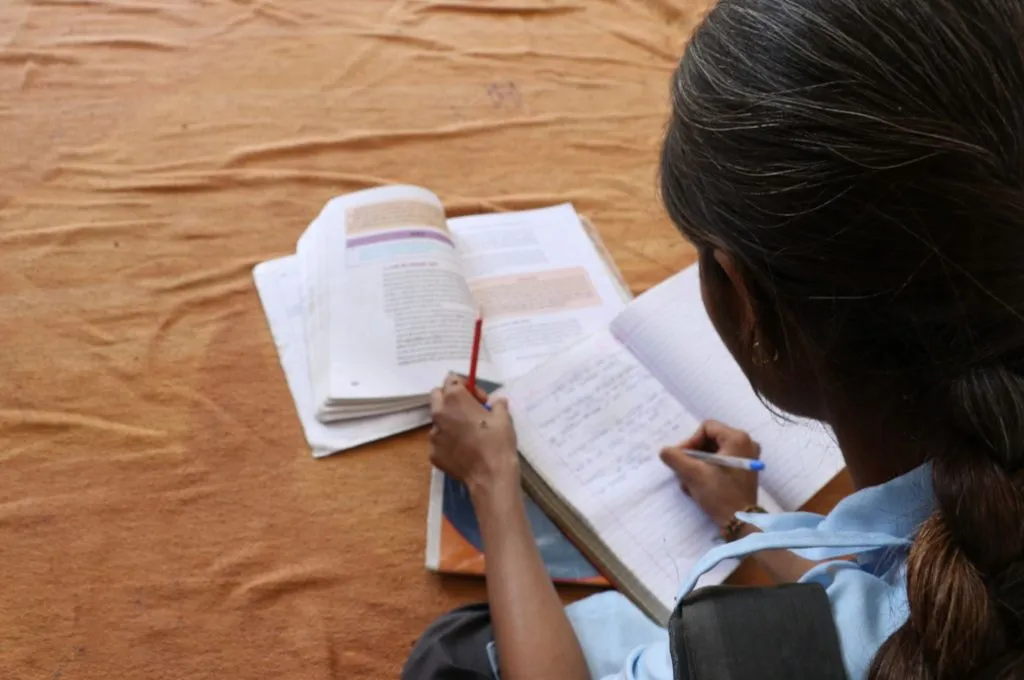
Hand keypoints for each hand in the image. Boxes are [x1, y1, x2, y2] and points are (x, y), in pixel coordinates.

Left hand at [429, 373, 518, 496]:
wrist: (490, 476)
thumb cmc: (498, 442)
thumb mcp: (503, 417)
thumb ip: (497, 404)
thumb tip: (496, 403)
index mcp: (454, 399)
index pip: (451, 379)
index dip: (466, 385)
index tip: (478, 398)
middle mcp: (439, 413)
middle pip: (437, 395)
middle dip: (450, 398)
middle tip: (467, 409)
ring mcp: (433, 435)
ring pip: (438, 421)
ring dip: (450, 422)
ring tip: (468, 435)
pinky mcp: (433, 453)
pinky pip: (439, 442)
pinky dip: (449, 443)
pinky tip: (464, 451)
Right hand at [660, 420, 759, 527]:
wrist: (741, 521)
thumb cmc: (719, 494)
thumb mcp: (693, 474)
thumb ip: (675, 458)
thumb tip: (664, 450)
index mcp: (737, 439)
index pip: (706, 428)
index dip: (690, 441)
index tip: (681, 458)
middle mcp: (746, 444)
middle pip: (710, 440)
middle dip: (694, 455)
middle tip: (683, 469)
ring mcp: (748, 458)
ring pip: (714, 452)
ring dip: (698, 464)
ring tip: (689, 481)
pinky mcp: (745, 470)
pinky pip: (722, 462)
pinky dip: (709, 470)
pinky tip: (699, 485)